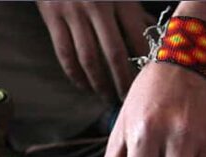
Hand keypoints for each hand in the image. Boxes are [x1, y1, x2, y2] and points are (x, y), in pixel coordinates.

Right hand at [36, 1, 152, 99]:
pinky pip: (65, 53)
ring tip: (107, 97)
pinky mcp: (53, 17)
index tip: (148, 80)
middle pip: (114, 54)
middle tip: (128, 98)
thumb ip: (133, 11)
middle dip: (122, 81)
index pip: (136, 38)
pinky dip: (74, 74)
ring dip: (99, 83)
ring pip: (88, 59)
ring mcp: (73, 13)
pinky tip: (84, 85)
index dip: (143, 63)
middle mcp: (97, 6)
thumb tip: (152, 35)